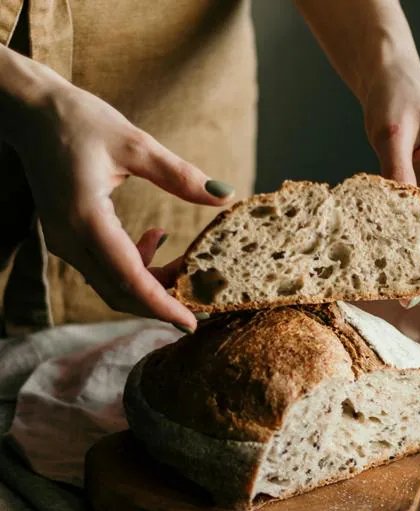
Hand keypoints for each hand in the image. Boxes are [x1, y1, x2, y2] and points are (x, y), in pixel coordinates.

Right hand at [7, 59, 232, 330]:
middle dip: (161, 301)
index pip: (129, 279)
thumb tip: (225, 195)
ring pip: (112, 284)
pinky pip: (104, 267)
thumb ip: (180, 175)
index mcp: (85, 219)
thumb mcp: (135, 144)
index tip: (191, 323)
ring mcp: (64, 242)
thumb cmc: (78, 120)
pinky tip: (156, 238)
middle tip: (200, 300)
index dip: (162, 305)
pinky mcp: (67, 237)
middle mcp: (69, 239)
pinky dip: (135, 266)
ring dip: (151, 283)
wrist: (29, 112)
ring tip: (185, 263)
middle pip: (119, 292)